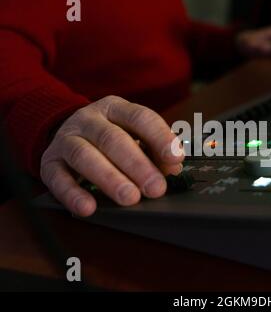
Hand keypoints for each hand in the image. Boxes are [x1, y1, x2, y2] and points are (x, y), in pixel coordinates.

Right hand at [40, 96, 183, 216]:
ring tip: (130, 198)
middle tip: (156, 188)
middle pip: (113, 139)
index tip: (175, 157)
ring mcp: (66, 139)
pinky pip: (58, 178)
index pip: (139, 117)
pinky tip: (89, 208)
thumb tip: (173, 168)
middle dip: (137, 165)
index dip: (158, 137)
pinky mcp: (49, 162)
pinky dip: (73, 194)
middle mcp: (89, 119)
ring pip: (85, 156)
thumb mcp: (134, 136)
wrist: (66, 132)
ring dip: (109, 179)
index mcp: (115, 109)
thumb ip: (155, 150)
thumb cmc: (109, 137)